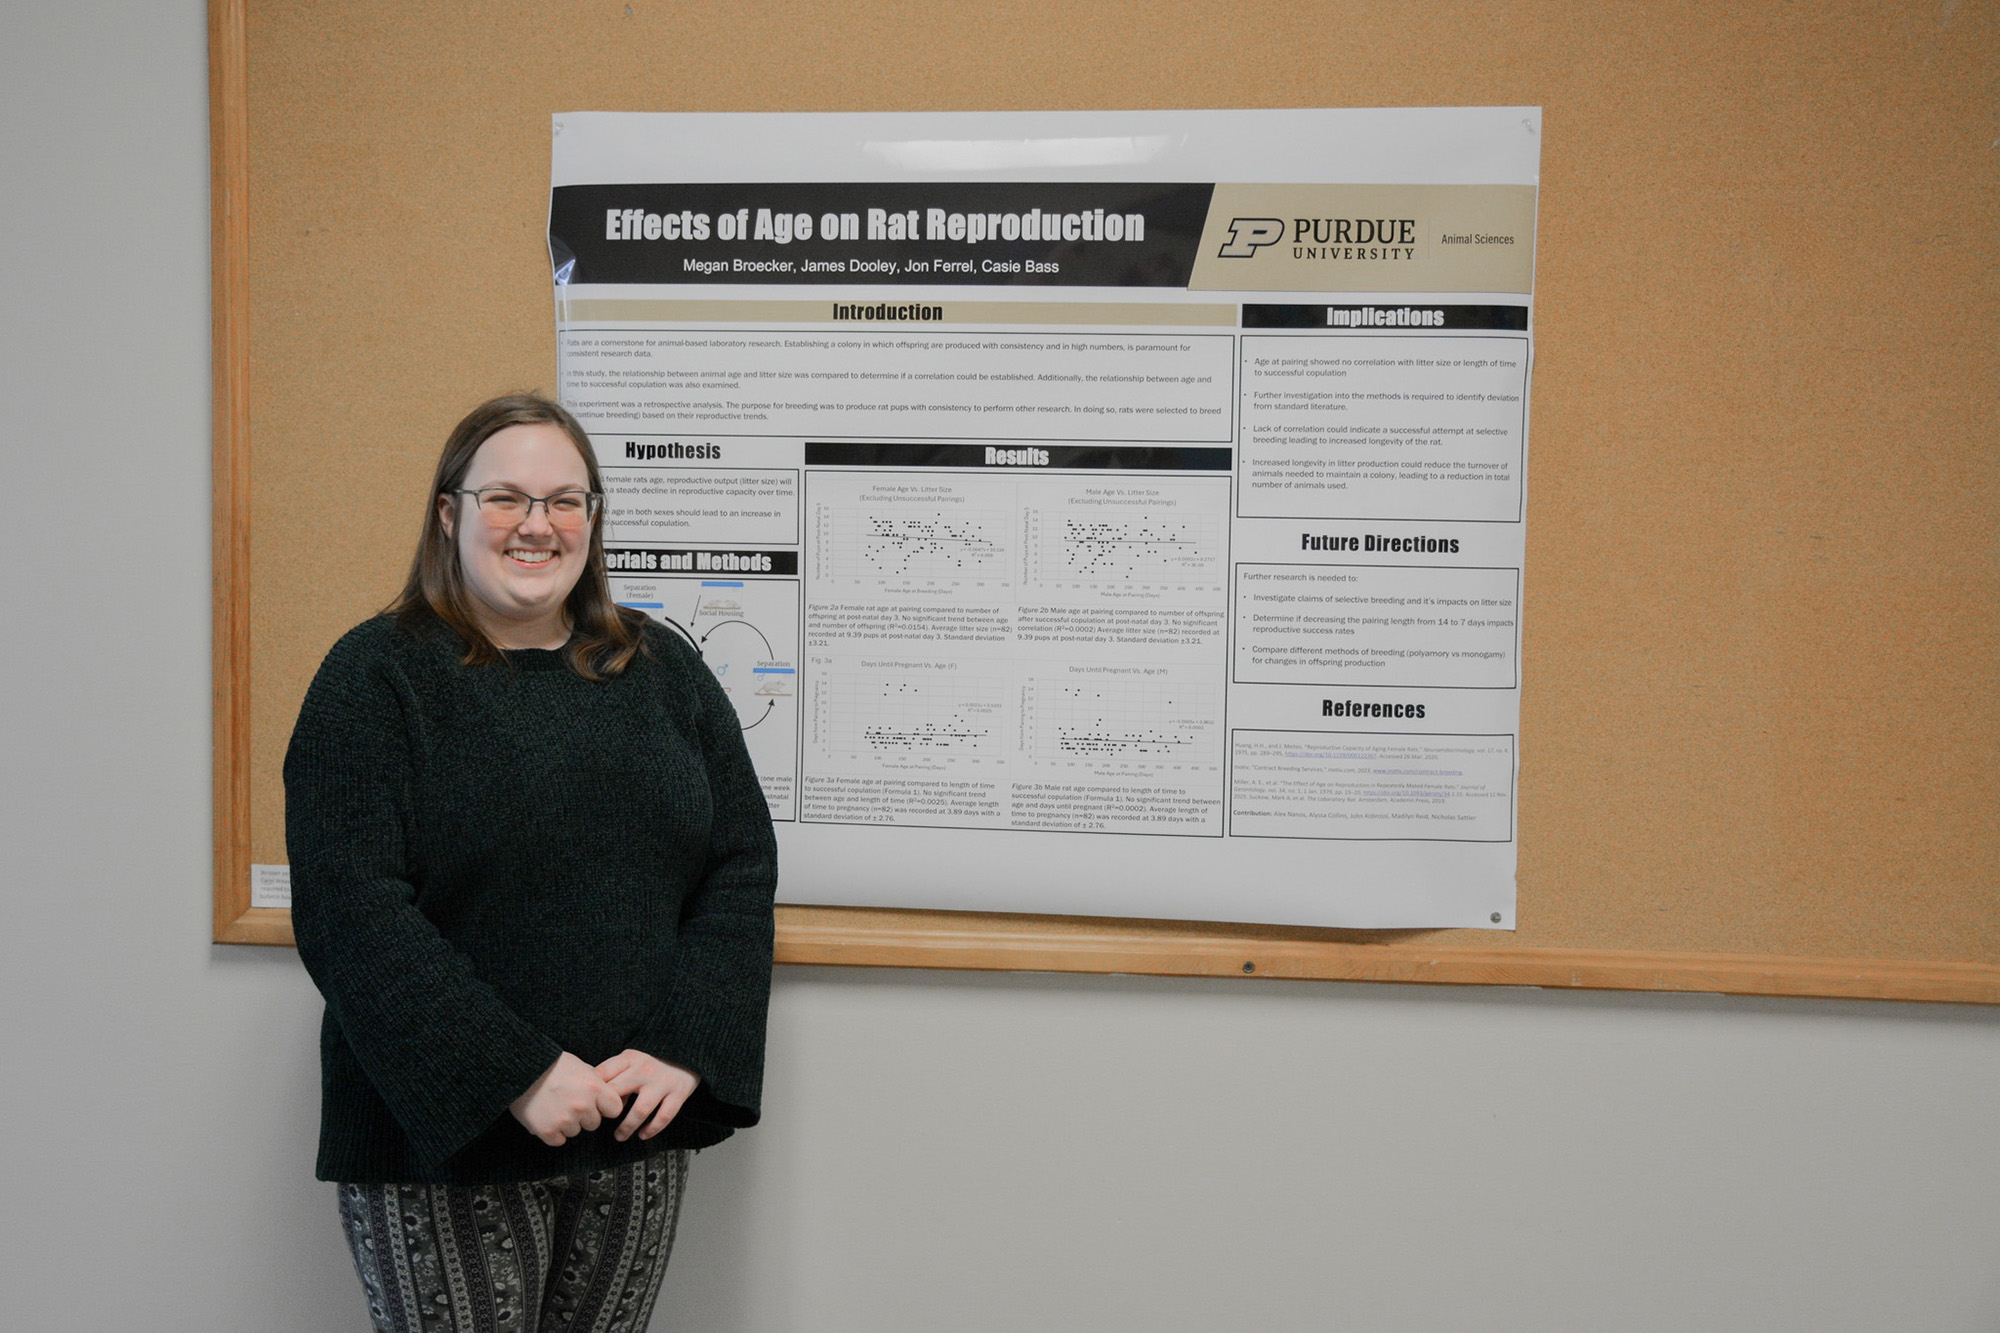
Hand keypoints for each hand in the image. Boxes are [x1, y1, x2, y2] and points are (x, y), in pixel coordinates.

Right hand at [510, 1052, 624, 1146]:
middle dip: (584, 1116)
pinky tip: (546, 1116)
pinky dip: (553, 1132)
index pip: (614, 1109)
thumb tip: (607, 1098)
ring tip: (554, 1106)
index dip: (605, 1107)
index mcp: (595, 1088)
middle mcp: (583, 1105)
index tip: (596, 1103)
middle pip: (594, 1123)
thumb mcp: (582, 1067)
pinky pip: (559, 1140)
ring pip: (576, 1131)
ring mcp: (565, 1120)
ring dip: (567, 1123)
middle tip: (568, 1102)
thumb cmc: (552, 1065)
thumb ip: (596, 1084)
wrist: (522, 1069)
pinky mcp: (548, 1131)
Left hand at [596, 1050, 701, 1141]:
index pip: (603, 1074)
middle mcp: (645, 1070)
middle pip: (617, 1092)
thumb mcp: (633, 1057)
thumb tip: (602, 1100)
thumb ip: (616, 1073)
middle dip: (606, 1111)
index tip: (589, 1103)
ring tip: (619, 1136)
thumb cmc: (654, 1057)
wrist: (690, 1048)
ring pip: (640, 1110)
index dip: (593, 1091)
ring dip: (627, 1127)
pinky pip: (664, 1116)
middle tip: (600, 1122)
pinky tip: (643, 1135)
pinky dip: (652, 1129)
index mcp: (630, 1057)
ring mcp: (663, 1082)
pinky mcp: (679, 1093)